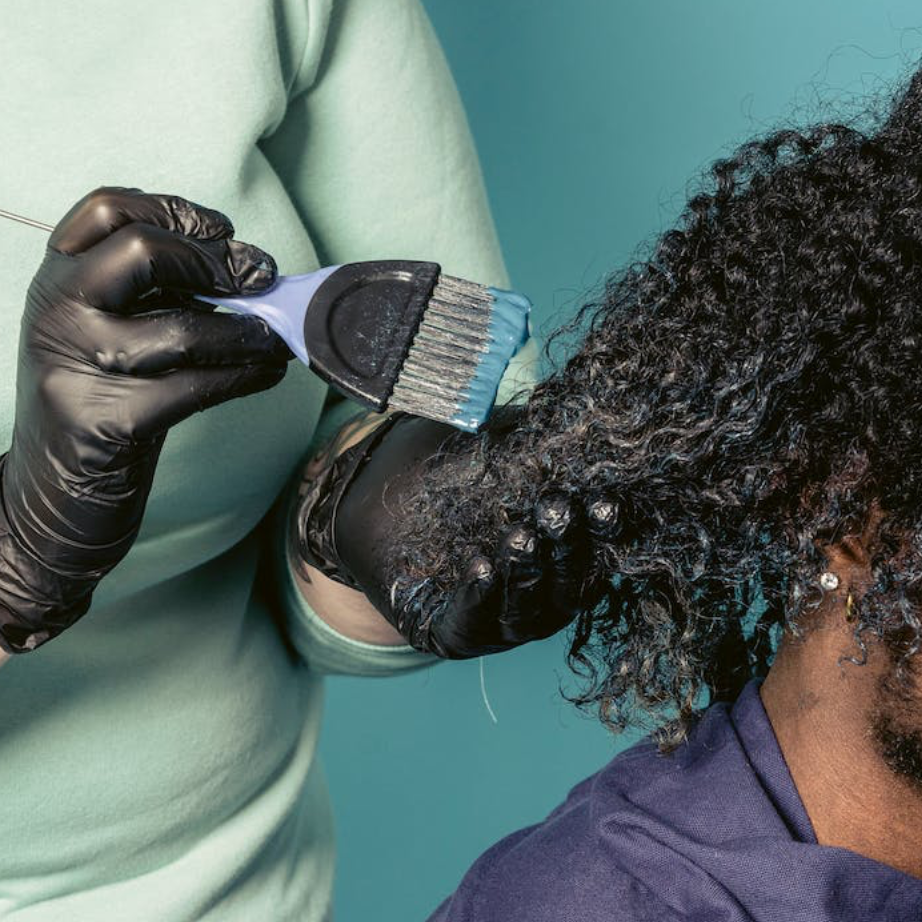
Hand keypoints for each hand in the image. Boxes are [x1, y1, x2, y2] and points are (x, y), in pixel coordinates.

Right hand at [0, 187, 290, 652]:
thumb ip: (157, 294)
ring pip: (181, 328)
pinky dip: (245, 375)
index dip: (175, 210)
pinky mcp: (109, 420)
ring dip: (248, 331)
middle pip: (142, 250)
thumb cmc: (101, 403)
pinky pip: (197, 387)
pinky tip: (269, 373)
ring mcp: (78, 366)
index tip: (225, 231)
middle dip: (217, 261)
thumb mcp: (111, 332)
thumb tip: (248, 268)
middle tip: (261, 277)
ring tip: (277, 337)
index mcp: (58, 280)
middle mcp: (58, 312)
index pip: (107, 209)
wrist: (52, 493)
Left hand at [295, 413, 598, 657]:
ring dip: (525, 572)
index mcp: (558, 555)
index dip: (604, 529)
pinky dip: (478, 597)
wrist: (372, 505)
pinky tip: (478, 565)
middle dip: (565, 548)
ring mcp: (499, 622)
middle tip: (558, 509)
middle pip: (567, 585)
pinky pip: (471, 622)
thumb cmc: (443, 475)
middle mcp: (538, 596)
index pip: (595, 550)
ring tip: (519, 534)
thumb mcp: (492, 452)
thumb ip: (533, 444)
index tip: (605, 500)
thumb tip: (580, 425)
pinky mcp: (452, 632)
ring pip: (526, 611)